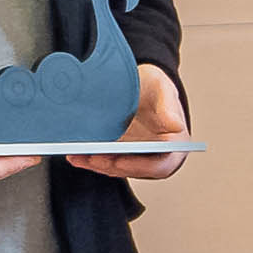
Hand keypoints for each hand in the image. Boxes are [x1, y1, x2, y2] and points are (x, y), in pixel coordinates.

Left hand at [68, 63, 189, 179]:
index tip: (118, 160)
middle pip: (136, 170)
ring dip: (97, 165)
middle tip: (92, 157)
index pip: (161, 165)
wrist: (139, 82)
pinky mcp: (122, 154)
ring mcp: (139, 155)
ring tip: (78, 155)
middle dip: (112, 166)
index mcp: (175, 143)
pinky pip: (108, 161)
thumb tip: (175, 126)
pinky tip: (77, 154)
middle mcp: (158, 154)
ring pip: (119, 168)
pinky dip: (91, 160)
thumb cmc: (154, 85)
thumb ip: (169, 107)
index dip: (139, 166)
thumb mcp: (162, 88)